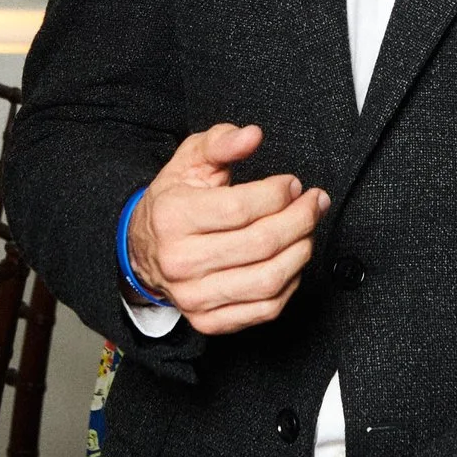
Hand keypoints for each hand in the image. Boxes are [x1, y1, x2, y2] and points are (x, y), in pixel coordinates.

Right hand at [127, 124, 325, 334]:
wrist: (142, 250)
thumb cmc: (172, 203)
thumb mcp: (189, 161)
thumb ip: (221, 143)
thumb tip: (251, 136)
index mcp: (173, 217)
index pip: (241, 208)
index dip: (277, 194)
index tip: (292, 184)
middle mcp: (180, 261)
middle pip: (260, 244)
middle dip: (300, 219)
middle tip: (314, 203)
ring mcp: (194, 296)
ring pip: (267, 280)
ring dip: (301, 252)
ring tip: (308, 230)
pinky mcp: (208, 320)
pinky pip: (265, 309)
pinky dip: (290, 285)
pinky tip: (292, 261)